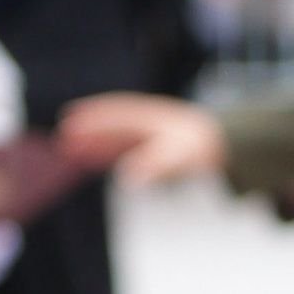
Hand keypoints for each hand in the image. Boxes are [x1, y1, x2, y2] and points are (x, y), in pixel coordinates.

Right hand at [60, 93, 227, 185]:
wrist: (229, 145)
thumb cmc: (203, 146)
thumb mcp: (179, 155)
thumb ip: (153, 165)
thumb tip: (127, 179)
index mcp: (151, 117)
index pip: (116, 114)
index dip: (93, 118)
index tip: (71, 120)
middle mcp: (148, 123)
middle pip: (112, 126)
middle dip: (88, 132)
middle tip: (63, 138)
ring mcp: (152, 135)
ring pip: (116, 138)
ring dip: (94, 143)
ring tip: (71, 150)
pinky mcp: (156, 147)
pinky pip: (126, 148)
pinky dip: (108, 152)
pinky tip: (95, 159)